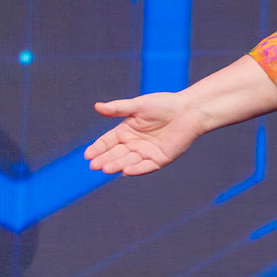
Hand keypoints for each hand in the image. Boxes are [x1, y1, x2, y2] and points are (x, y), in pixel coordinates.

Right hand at [84, 93, 204, 175]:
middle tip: (94, 165)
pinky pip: (145, 167)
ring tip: (106, 168)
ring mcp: (145, 153)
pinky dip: (136, 170)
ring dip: (117, 165)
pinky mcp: (159, 160)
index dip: (98, 148)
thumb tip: (97, 106)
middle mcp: (133, 144)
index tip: (88, 155)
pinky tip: (125, 171)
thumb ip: (118, 109)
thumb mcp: (138, 105)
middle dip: (104, 159)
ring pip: (128, 161)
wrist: (188, 110)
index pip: (107, 142)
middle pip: (115, 154)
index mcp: (126, 131)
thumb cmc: (164, 104)